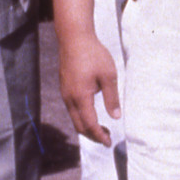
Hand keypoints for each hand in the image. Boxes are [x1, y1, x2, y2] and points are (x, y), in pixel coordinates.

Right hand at [57, 30, 119, 145]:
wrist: (74, 37)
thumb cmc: (93, 54)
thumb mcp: (108, 75)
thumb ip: (112, 98)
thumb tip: (116, 117)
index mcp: (81, 97)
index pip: (90, 124)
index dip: (99, 136)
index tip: (109, 143)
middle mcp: (69, 98)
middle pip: (79, 126)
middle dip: (92, 135)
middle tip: (106, 138)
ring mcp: (65, 92)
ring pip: (74, 118)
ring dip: (86, 126)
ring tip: (100, 127)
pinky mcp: (64, 86)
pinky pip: (71, 109)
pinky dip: (81, 116)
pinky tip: (90, 112)